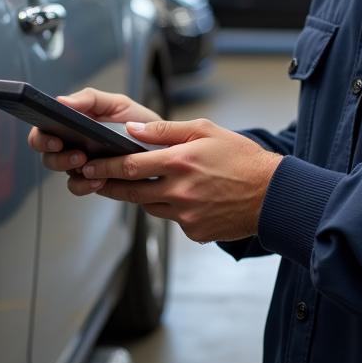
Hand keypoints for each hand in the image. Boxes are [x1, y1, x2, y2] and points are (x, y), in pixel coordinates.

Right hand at [27, 87, 161, 174]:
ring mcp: (82, 165)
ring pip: (62, 173)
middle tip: (77, 155)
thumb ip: (89, 99)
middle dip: (56, 157)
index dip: (42, 136)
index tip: (55, 139)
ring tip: (89, 166)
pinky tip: (100, 180)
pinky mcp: (93, 180)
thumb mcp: (116, 103)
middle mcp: (72, 145)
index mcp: (72, 124)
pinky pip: (79, 187)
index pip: (43, 130)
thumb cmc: (137, 121)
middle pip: (47, 154)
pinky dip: (86, 185)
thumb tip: (61, 101)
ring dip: (72, 171)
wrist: (162, 144)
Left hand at [69, 118, 282, 243]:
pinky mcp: (194, 232)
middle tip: (92, 179)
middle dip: (108, 185)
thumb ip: (164, 131)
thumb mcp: (205, 131)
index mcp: (181, 162)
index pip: (130, 165)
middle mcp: (180, 191)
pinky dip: (170, 209)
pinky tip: (183, 198)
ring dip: (140, 196)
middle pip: (131, 192)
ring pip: (149, 206)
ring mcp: (186, 215)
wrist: (273, 195)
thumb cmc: (241, 158)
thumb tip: (131, 130)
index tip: (88, 165)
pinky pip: (172, 220)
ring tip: (135, 184)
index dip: (105, 166)